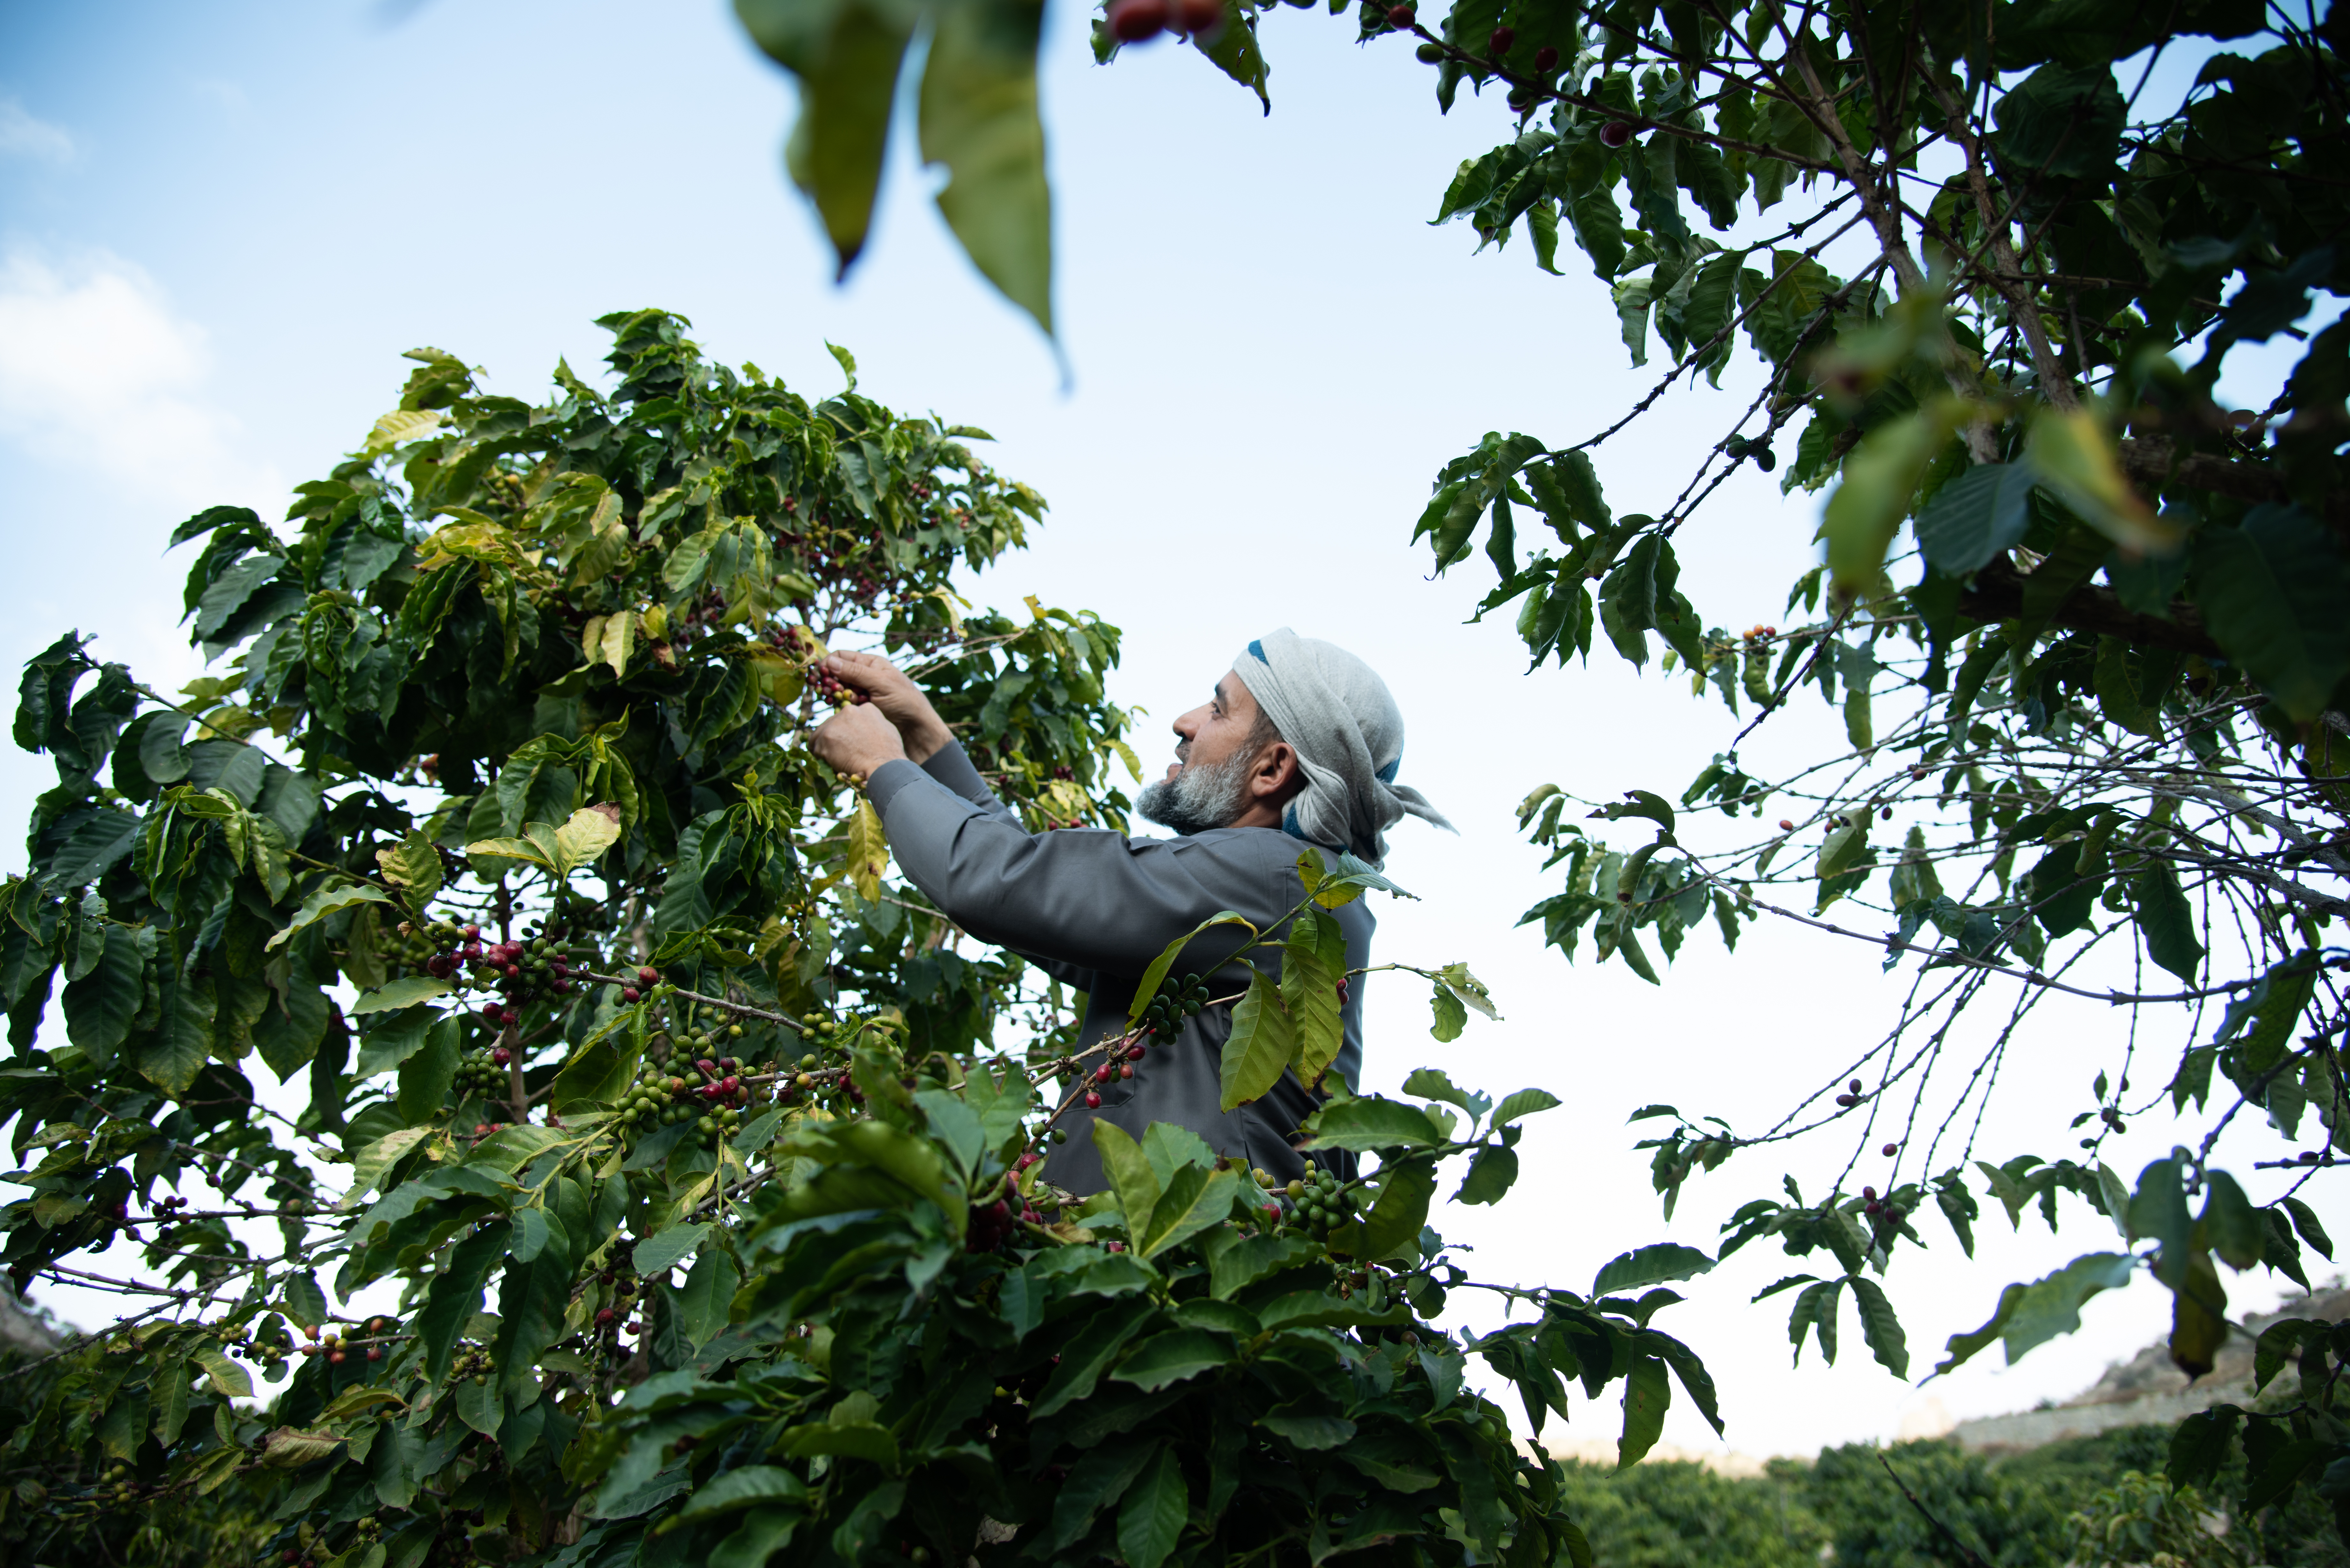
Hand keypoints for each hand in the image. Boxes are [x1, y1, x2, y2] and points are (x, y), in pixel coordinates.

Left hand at [811, 703, 907, 779]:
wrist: (883, 768)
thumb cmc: (888, 754)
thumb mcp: (887, 730)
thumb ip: (873, 723)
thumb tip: (865, 727)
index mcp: (865, 708)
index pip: (848, 717)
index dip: (847, 731)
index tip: (849, 742)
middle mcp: (849, 710)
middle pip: (832, 723)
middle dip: (834, 738)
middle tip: (840, 753)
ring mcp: (836, 722)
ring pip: (821, 734)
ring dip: (826, 747)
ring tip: (835, 759)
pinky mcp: (826, 736)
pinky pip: (815, 746)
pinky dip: (820, 756)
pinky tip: (830, 762)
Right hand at [820, 651, 953, 762]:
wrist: (915, 727)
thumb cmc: (904, 700)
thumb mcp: (880, 683)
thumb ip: (856, 672)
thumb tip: (830, 662)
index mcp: (870, 663)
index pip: (840, 656)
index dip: (827, 663)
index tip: (819, 674)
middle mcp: (863, 675)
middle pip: (835, 672)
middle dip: (827, 680)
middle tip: (822, 690)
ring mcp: (861, 691)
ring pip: (837, 688)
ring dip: (832, 693)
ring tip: (831, 699)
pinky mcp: (859, 707)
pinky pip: (842, 702)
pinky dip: (837, 704)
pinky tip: (837, 707)